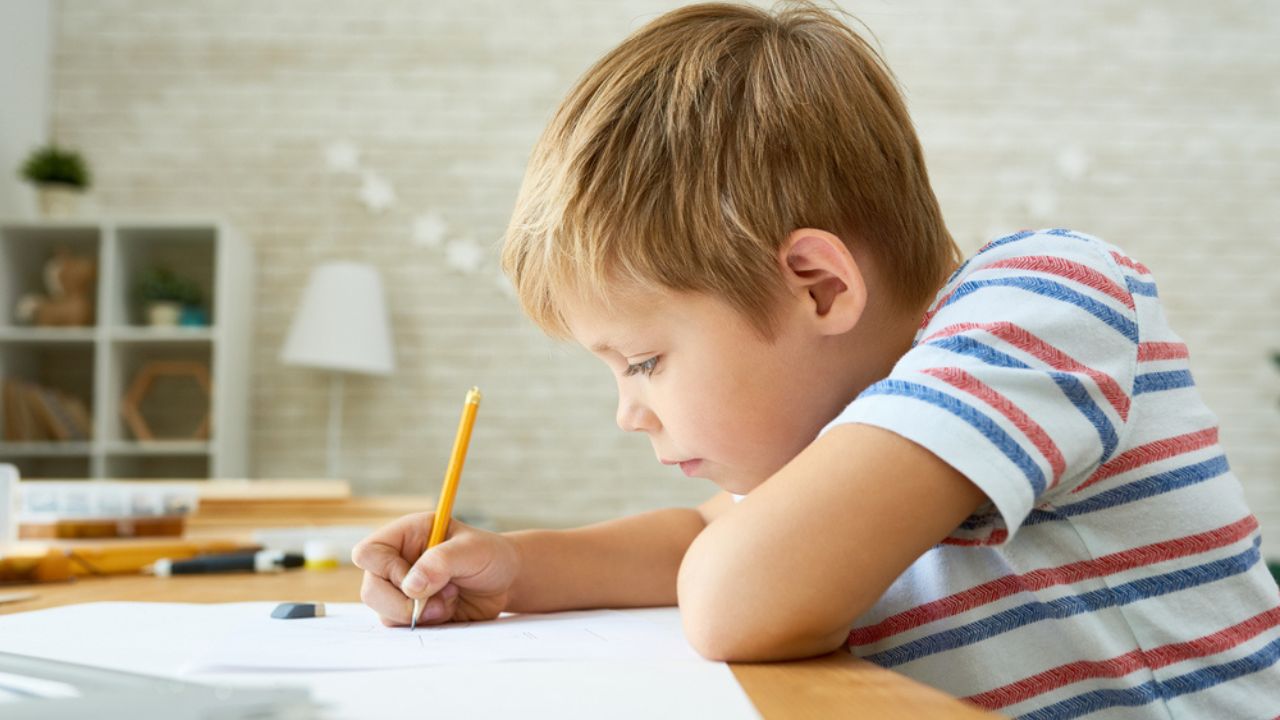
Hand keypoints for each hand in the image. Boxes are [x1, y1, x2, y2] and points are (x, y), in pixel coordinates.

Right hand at [351, 512, 521, 626]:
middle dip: (402, 603)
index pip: (368, 553)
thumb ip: (441, 561)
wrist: (505, 581)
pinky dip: (425, 625)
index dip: (386, 571)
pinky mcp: (411, 610)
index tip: (416, 580)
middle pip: (370, 589)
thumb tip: (410, 585)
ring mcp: (402, 588)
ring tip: (449, 601)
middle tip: (437, 602)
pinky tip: (447, 611)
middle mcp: (398, 561)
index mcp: (406, 535)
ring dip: (418, 615)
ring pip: (383, 612)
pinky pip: (400, 626)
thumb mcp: (472, 550)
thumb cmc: (490, 556)